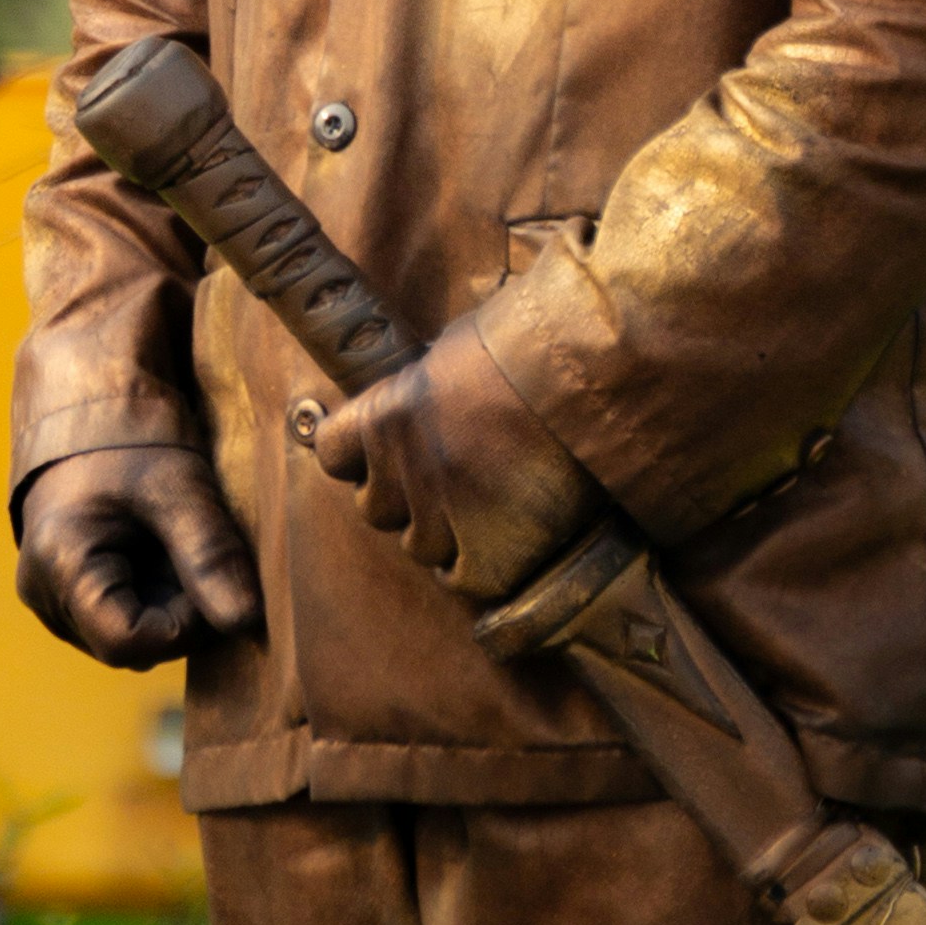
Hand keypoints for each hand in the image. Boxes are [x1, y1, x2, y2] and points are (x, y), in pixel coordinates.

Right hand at [15, 446, 261, 672]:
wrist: (89, 395)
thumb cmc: (129, 432)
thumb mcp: (178, 488)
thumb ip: (210, 556)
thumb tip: (246, 622)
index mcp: (60, 565)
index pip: (129, 644)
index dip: (183, 627)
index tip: (209, 583)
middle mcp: (42, 591)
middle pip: (126, 645)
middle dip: (177, 615)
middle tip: (199, 558)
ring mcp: (47, 593)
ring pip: (122, 636)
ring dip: (163, 607)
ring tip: (174, 546)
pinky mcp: (61, 589)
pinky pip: (112, 617)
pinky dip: (147, 596)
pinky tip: (157, 552)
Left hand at [311, 312, 599, 604]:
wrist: (593, 376)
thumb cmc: (530, 347)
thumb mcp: (454, 353)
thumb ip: (422, 393)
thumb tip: (417, 409)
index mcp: (389, 414)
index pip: (332, 452)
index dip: (357, 457)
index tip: (379, 456)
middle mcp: (408, 468)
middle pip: (375, 510)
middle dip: (404, 499)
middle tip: (449, 481)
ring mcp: (447, 516)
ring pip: (420, 548)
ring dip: (445, 533)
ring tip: (489, 504)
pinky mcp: (490, 558)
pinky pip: (463, 578)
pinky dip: (480, 564)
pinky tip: (508, 535)